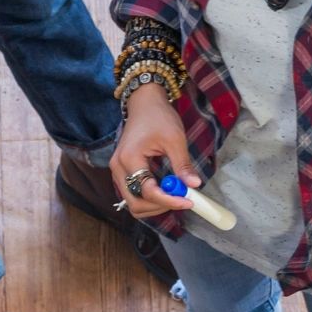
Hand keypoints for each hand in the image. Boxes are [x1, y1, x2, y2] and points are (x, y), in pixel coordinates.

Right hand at [109, 85, 196, 217]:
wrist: (143, 104)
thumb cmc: (158, 117)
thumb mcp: (175, 139)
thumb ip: (182, 164)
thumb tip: (194, 186)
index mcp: (129, 159)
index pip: (148, 191)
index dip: (169, 200)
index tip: (189, 201)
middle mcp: (118, 169)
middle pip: (135, 204)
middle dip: (160, 207)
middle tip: (181, 200)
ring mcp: (118, 172)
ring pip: (133, 202)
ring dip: (154, 205)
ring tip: (174, 195)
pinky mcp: (122, 172)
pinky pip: (133, 194)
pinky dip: (150, 198)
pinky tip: (165, 190)